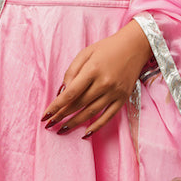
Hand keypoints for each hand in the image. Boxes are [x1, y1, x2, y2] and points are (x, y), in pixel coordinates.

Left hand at [41, 20, 152, 138]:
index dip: (56, 106)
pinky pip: (108, 116)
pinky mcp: (123, 98)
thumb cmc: (107, 48)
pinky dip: (97, 126)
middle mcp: (104, 83)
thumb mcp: (86, 53)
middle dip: (62, 115)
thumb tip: (62, 92)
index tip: (45, 115)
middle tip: (50, 124)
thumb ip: (72, 71)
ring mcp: (115, 92)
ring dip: (75, 123)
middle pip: (79, 104)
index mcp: (92, 70)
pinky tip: (85, 133)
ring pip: (91, 113)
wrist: (135, 46)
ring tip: (62, 129)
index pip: (70, 93)